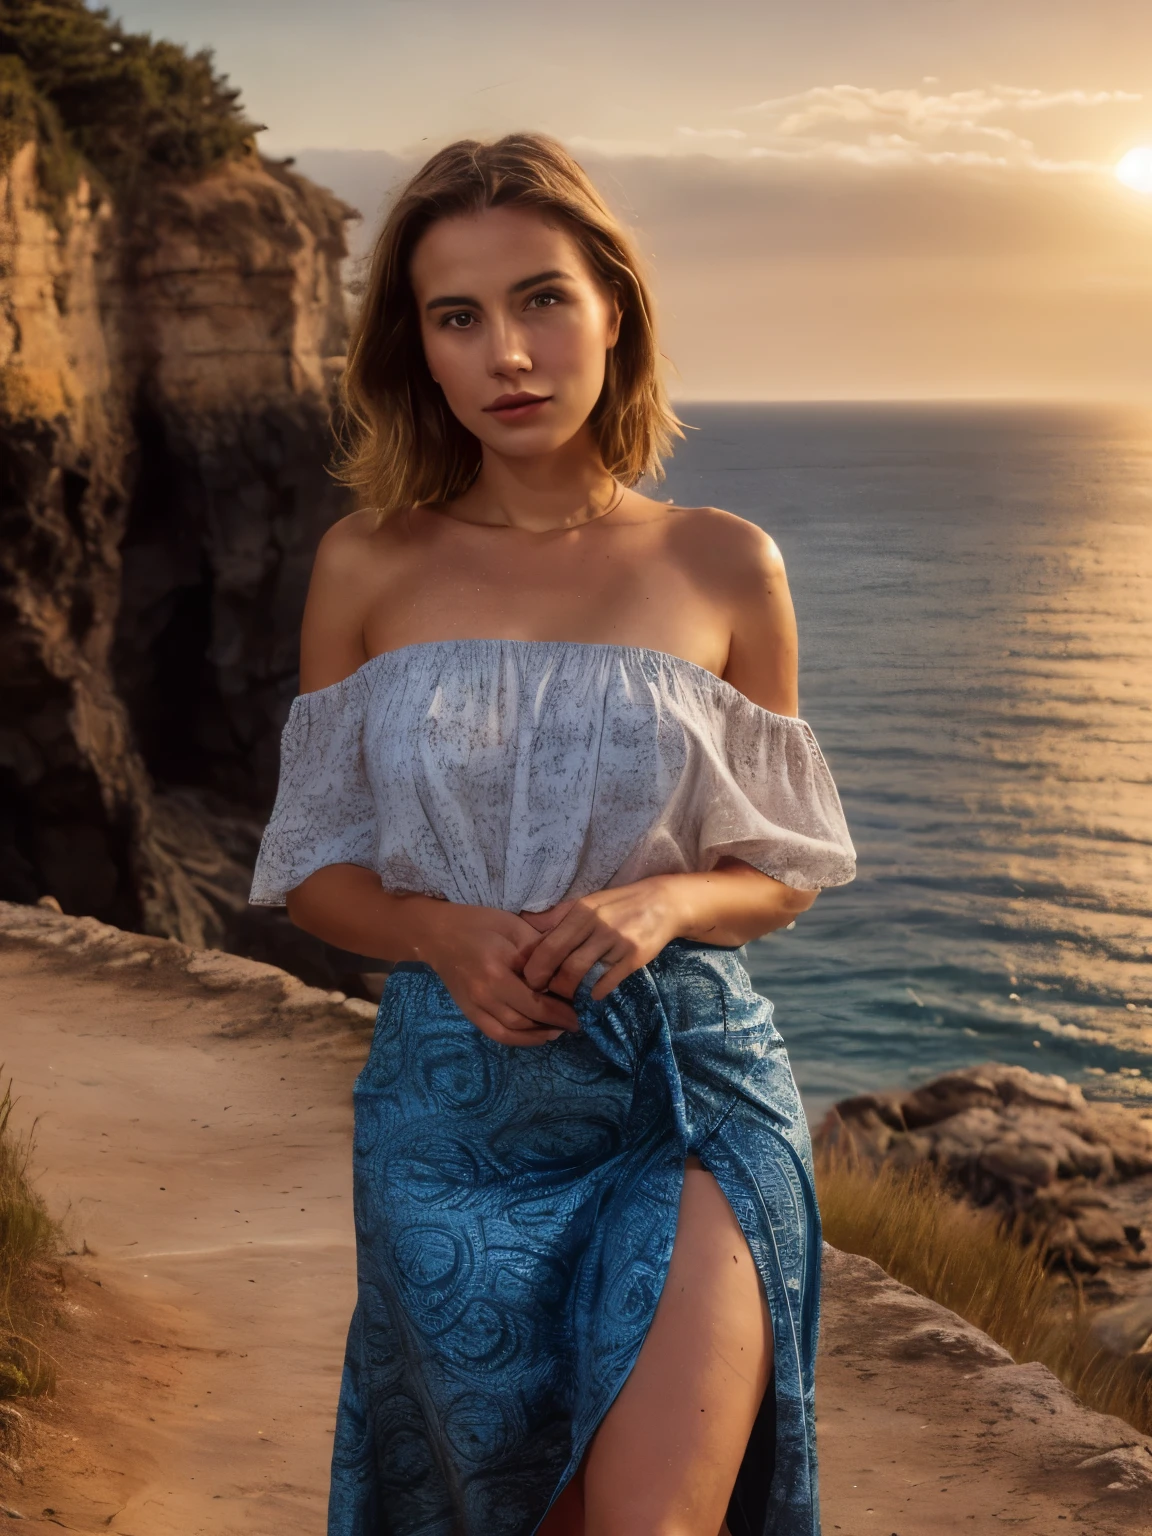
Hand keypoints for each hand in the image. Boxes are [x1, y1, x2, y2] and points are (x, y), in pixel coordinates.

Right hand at [422, 903, 580, 1047]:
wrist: (437, 934)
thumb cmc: (479, 924)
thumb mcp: (513, 927)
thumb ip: (538, 950)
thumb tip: (562, 973)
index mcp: (496, 971)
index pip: (535, 1001)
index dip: (559, 1011)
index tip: (579, 1012)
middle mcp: (484, 994)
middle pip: (525, 1020)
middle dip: (553, 1025)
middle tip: (573, 1023)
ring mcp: (473, 1006)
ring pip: (510, 1032)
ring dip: (536, 1036)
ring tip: (557, 1031)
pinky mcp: (468, 1012)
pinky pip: (495, 1033)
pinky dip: (516, 1039)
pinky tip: (533, 1034)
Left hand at [519, 878, 685, 1002]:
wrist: (663, 903)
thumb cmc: (619, 904)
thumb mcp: (588, 902)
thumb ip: (557, 916)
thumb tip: (525, 924)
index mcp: (582, 910)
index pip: (549, 945)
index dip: (535, 968)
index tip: (530, 980)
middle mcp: (599, 925)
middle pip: (564, 965)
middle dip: (549, 985)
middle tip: (544, 993)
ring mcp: (618, 942)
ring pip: (583, 976)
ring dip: (569, 992)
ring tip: (565, 995)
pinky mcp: (635, 957)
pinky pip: (607, 983)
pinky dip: (594, 993)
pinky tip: (591, 994)